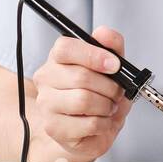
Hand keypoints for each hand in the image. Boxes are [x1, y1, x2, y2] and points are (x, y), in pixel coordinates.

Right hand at [31, 27, 130, 161]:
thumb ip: (112, 45)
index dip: (94, 55)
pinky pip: (89, 123)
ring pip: (84, 100)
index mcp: (58, 58)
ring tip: (108, 107)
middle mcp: (46, 78)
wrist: (91, 128)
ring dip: (107, 105)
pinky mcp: (53, 127)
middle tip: (116, 92)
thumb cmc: (99, 94)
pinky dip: (105, 123)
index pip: (66, 48)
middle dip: (109, 86)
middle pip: (81, 76)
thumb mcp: (113, 66)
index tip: (114, 65)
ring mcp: (46, 104)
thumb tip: (104, 33)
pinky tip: (102, 121)